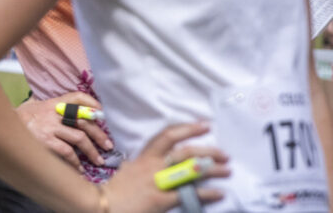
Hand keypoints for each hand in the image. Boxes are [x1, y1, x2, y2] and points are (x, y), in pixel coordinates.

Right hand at [17, 92, 112, 171]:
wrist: (2, 126)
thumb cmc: (20, 117)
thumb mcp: (33, 104)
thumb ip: (46, 102)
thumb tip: (53, 100)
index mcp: (54, 102)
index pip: (78, 97)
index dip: (94, 103)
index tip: (104, 114)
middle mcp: (55, 112)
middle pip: (85, 121)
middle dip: (99, 134)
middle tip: (108, 145)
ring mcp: (51, 127)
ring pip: (80, 138)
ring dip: (92, 151)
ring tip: (98, 160)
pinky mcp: (46, 141)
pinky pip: (67, 152)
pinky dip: (75, 162)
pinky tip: (79, 169)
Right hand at [98, 122, 228, 212]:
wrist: (105, 205)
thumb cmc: (118, 188)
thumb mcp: (129, 168)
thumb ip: (144, 162)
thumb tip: (158, 159)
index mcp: (145, 156)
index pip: (168, 136)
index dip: (188, 129)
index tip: (205, 126)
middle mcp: (153, 165)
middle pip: (185, 152)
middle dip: (207, 151)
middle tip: (224, 154)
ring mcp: (158, 182)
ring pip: (190, 170)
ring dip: (212, 170)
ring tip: (227, 170)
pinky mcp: (162, 199)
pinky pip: (189, 194)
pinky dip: (207, 193)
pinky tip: (219, 193)